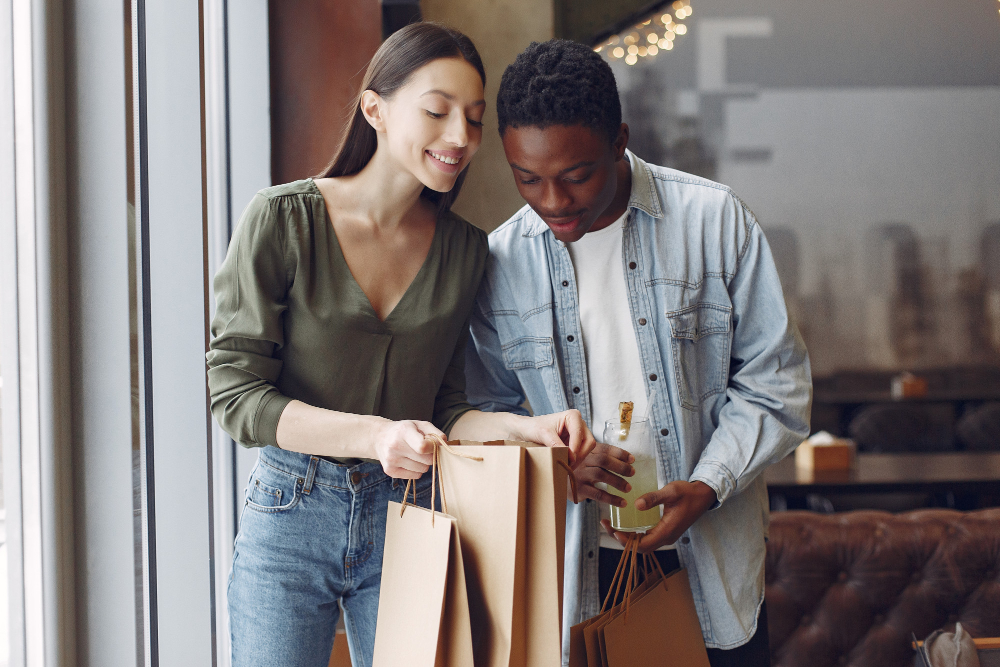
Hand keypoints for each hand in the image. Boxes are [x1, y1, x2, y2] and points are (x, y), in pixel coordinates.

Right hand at [372, 420, 439, 478]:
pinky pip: (415, 476)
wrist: (380, 437)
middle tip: (424, 450)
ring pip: (422, 470)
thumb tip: (444, 443)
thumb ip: (434, 432)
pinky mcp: (390, 471)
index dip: (433, 448)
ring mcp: (391, 460)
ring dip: (423, 463)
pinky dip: (416, 470)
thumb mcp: (419, 425)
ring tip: (414, 454)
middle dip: (430, 456)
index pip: (423, 447)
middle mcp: (395, 446)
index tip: (432, 444)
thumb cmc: (404, 431)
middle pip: (426, 461)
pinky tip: (409, 461)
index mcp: (403, 432)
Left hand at [511, 409, 595, 467]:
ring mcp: (578, 433)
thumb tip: (570, 456)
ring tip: (565, 465)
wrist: (526, 430)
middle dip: (579, 455)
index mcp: (573, 416)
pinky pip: (581, 453)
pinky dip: (575, 460)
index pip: (581, 435)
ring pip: (587, 449)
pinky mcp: (575, 442)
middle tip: (568, 464)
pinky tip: (565, 463)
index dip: (576, 448)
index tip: (568, 459)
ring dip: (578, 459)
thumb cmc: (533, 427)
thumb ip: (556, 444)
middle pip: (589, 442)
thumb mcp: (543, 434)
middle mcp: (579, 423)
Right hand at [574, 442, 634, 504]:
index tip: (632, 459)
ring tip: (628, 488)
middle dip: (620, 466)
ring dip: (617, 482)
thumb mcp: (589, 459)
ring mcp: (579, 475)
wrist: (559, 482)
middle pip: (603, 460)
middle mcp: (582, 461)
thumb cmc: (580, 469)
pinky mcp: (578, 489)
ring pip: (601, 475)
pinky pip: (598, 494)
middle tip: (632, 472)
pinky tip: (622, 502)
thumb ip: (605, 457)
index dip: (620, 453)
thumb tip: (630, 460)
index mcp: (587, 451)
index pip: (605, 449)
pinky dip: (612, 499)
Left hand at [602, 480, 716, 552]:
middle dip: (622, 539)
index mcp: (667, 532)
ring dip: (627, 537)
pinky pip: (647, 537)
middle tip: (607, 525)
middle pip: (640, 547)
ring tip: (612, 524)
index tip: (613, 529)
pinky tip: (626, 522)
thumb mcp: (671, 492)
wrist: (703, 496)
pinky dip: (635, 533)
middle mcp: (666, 538)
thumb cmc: (688, 493)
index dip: (625, 541)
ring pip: (643, 543)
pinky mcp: (665, 531)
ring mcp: (666, 536)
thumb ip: (653, 498)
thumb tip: (636, 505)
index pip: (642, 545)